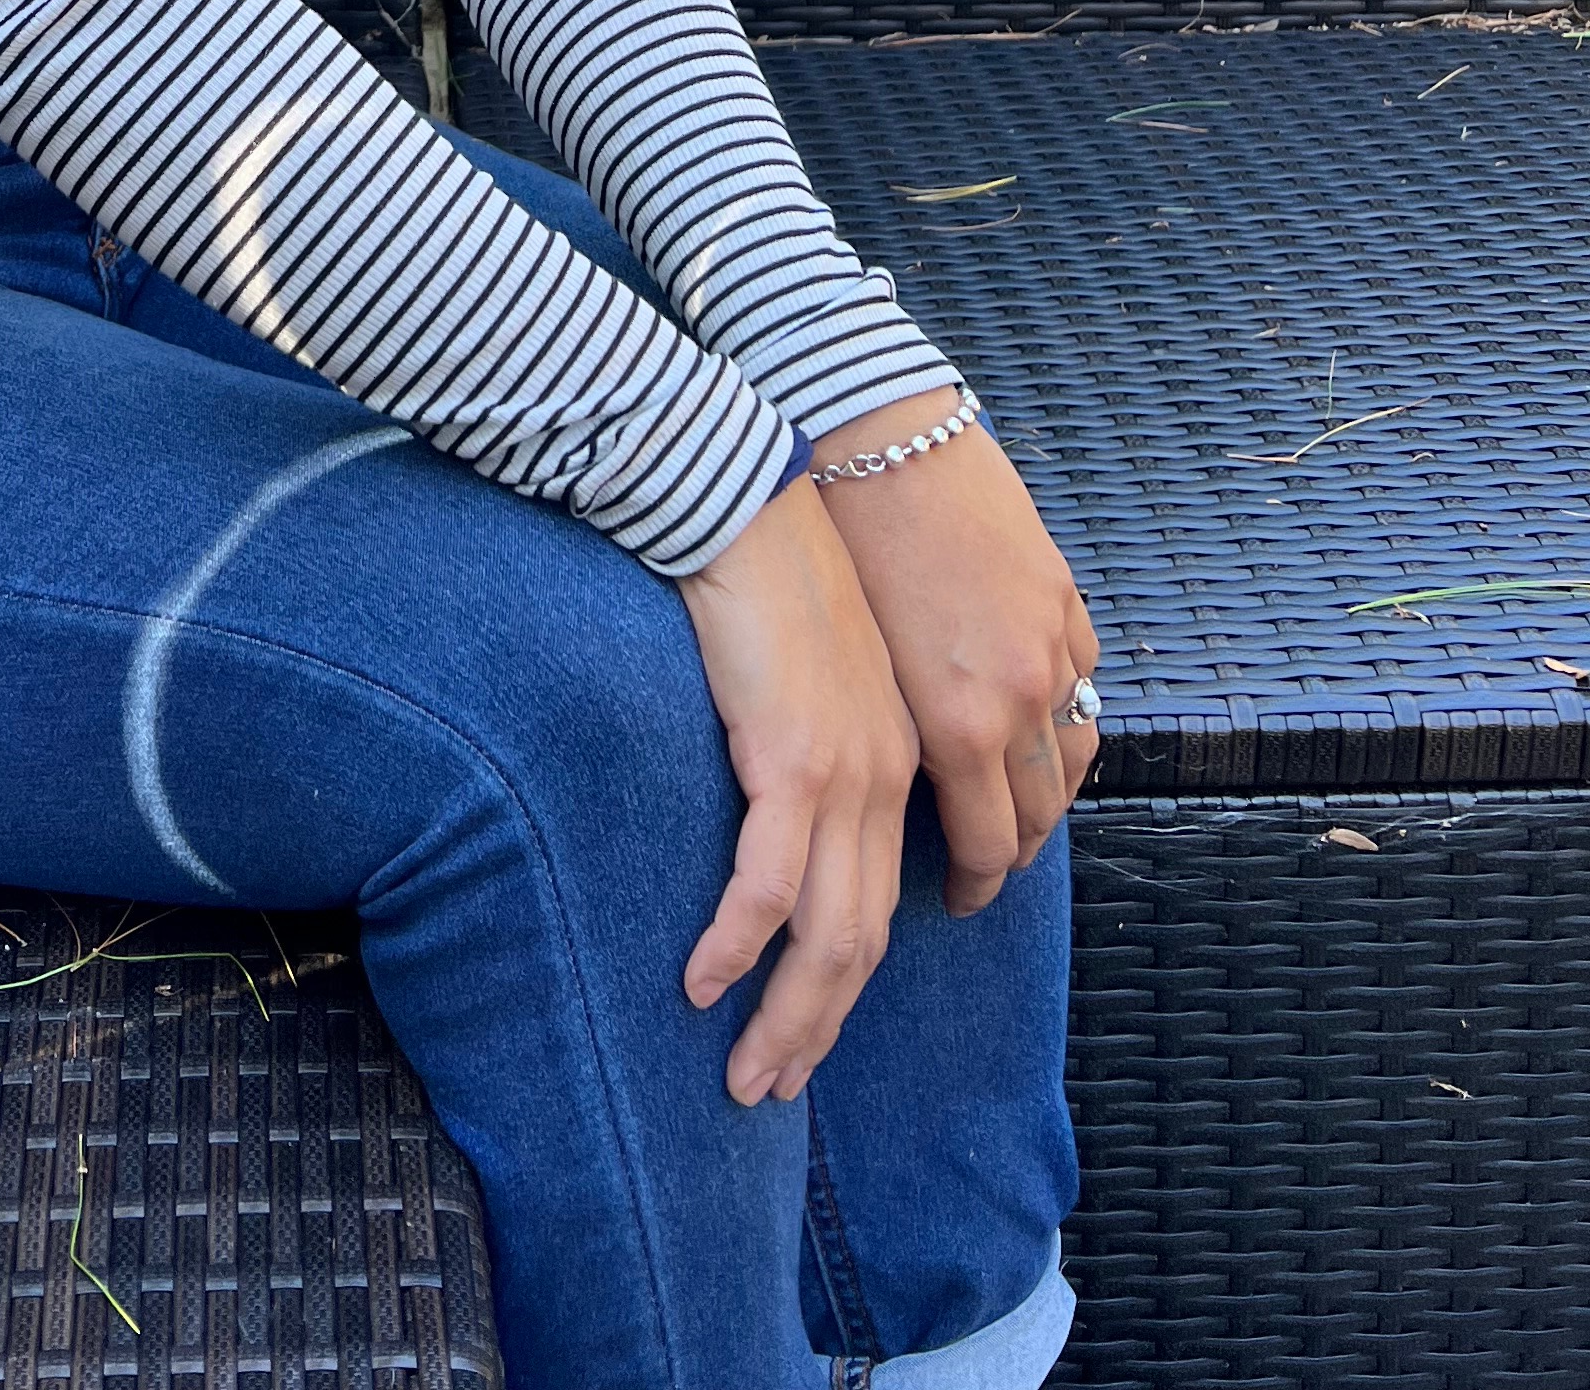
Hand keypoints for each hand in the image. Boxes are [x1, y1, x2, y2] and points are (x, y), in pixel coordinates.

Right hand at [674, 479, 920, 1105]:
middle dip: (815, 1027)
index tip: (799, 1034)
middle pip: (861, 940)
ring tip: (743, 1071)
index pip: (876, 901)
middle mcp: (882, 778)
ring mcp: (844, 772)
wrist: (741, 503)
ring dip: (784, 1015)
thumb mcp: (800, 674)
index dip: (841, 984)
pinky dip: (736, 943)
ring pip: (828, 934)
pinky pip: (766, 883)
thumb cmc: (756, 577)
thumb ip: (798, 742)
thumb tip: (763, 804)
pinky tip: (700, 980)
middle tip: (768, 1085)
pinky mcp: (793, 759)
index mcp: (889, 760)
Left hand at [812, 398, 1098, 918]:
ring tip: (1022, 810)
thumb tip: (904, 784)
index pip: (988, 845)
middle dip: (1014, 853)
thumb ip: (897, 732)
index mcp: (957, 722)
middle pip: (1039, 815)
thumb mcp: (859, 664)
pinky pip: (1084, 679)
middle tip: (989, 868)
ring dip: (1050, 794)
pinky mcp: (1063, 598)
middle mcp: (1018, 696)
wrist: (881, 438)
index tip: (959, 898)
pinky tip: (1041, 718)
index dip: (976, 884)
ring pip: (1073, 756)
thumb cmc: (844, 545)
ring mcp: (1050, 645)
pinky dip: (1065, 712)